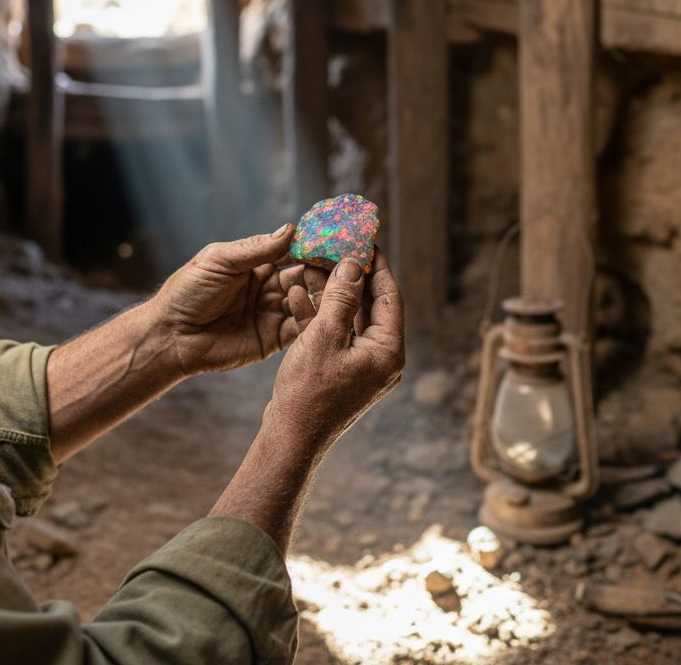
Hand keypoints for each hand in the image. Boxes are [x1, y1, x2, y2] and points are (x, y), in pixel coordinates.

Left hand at [150, 225, 326, 375]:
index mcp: (254, 266)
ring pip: (306, 302)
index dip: (311, 248)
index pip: (291, 254)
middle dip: (323, 272)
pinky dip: (313, 320)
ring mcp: (271, 314)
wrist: (171, 336)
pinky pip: (299, 329)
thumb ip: (256, 249)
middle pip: (304, 277)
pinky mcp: (272, 340)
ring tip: (339, 288)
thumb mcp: (220, 261)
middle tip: (345, 266)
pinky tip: (325, 312)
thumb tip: (291, 230)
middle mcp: (267, 289)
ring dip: (322, 295)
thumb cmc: (187, 292)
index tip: (334, 241)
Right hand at [265, 250, 404, 451]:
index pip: (390, 296)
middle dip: (350, 277)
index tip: (367, 240)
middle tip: (337, 248)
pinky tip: (297, 295)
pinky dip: (319, 317)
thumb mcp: (324, 336)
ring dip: (330, 294)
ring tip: (312, 266)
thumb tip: (353, 265)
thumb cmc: (309, 392)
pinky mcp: (341, 372)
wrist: (291, 439)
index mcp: (388, 351)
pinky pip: (335, 336)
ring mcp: (362, 367)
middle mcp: (381, 359)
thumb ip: (341, 297)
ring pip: (349, 319)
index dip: (377, 266)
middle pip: (370, 306)